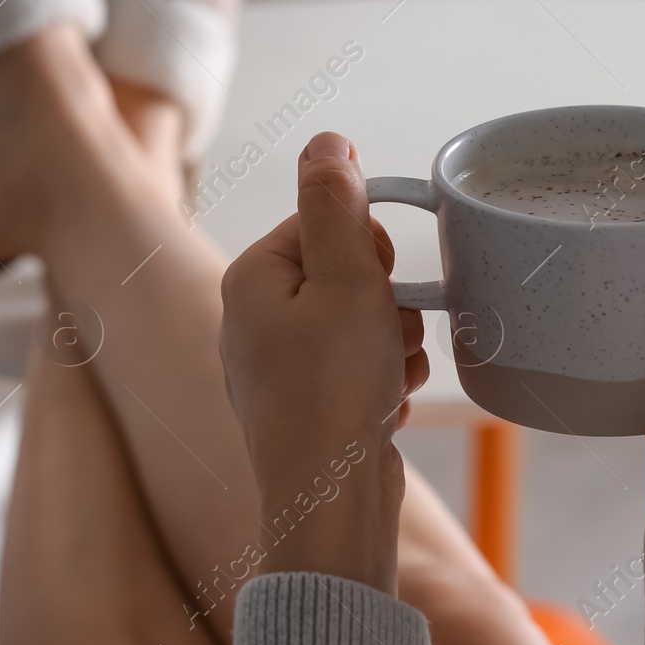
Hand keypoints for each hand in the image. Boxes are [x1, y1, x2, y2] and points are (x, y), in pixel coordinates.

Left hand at [219, 131, 428, 592]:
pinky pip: (359, 368)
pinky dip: (383, 380)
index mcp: (251, 278)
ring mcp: (278, 367)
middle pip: (345, 272)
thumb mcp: (346, 279)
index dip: (367, 249)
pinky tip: (385, 405)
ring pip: (361, 321)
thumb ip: (338, 204)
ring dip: (393, 342)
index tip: (377, 284)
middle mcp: (253, 319)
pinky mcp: (307, 407)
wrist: (332, 505)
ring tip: (387, 376)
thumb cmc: (334, 392)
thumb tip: (327, 138)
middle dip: (386, 299)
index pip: (324, 222)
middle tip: (385, 334)